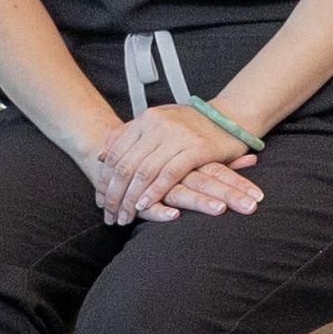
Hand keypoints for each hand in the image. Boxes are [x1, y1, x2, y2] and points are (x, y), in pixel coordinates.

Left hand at [92, 103, 259, 225]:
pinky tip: (145, 205)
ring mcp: (177, 136)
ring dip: (132, 198)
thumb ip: (130, 136)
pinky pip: (169, 174)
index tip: (100, 200)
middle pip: (126, 165)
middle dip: (115, 194)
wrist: (231, 117)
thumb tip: (102, 153)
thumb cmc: (193, 124)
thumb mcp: (158, 123)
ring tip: (125, 216)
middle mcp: (158, 125)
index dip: (105, 180)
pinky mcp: (196, 148)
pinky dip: (155, 191)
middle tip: (110, 215)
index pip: (116, 153)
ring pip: (144, 171)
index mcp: (146, 119)